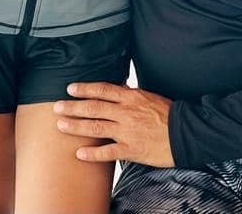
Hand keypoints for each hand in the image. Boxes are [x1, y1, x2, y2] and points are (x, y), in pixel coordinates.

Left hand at [53, 82, 173, 166]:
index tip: (70, 88)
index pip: (103, 89)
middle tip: (57, 107)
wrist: (185, 133)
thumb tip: (119, 88)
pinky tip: (79, 154)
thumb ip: (132, 95)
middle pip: (94, 107)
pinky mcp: (131, 149)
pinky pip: (108, 152)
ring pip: (96, 127)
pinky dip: (92, 153)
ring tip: (61, 126)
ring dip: (76, 126)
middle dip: (73, 107)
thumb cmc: (168, 114)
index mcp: (131, 97)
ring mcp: (127, 131)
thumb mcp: (149, 97)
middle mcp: (126, 112)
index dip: (85, 88)